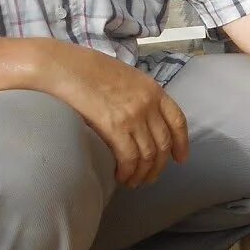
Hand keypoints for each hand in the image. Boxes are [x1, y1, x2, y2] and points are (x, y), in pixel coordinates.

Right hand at [45, 43, 189, 187]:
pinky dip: (128, 171)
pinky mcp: (114, 127)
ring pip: (148, 154)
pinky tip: (121, 177)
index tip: (180, 158)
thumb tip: (144, 120)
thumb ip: (142, 97)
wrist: (68, 67)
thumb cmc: (92, 71)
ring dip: (143, 173)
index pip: (177, 121)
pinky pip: (129, 157)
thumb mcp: (129, 79)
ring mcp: (133, 116)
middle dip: (159, 165)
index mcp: (154, 91)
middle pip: (163, 143)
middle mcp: (149, 105)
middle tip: (150, 178)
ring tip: (134, 182)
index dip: (182, 143)